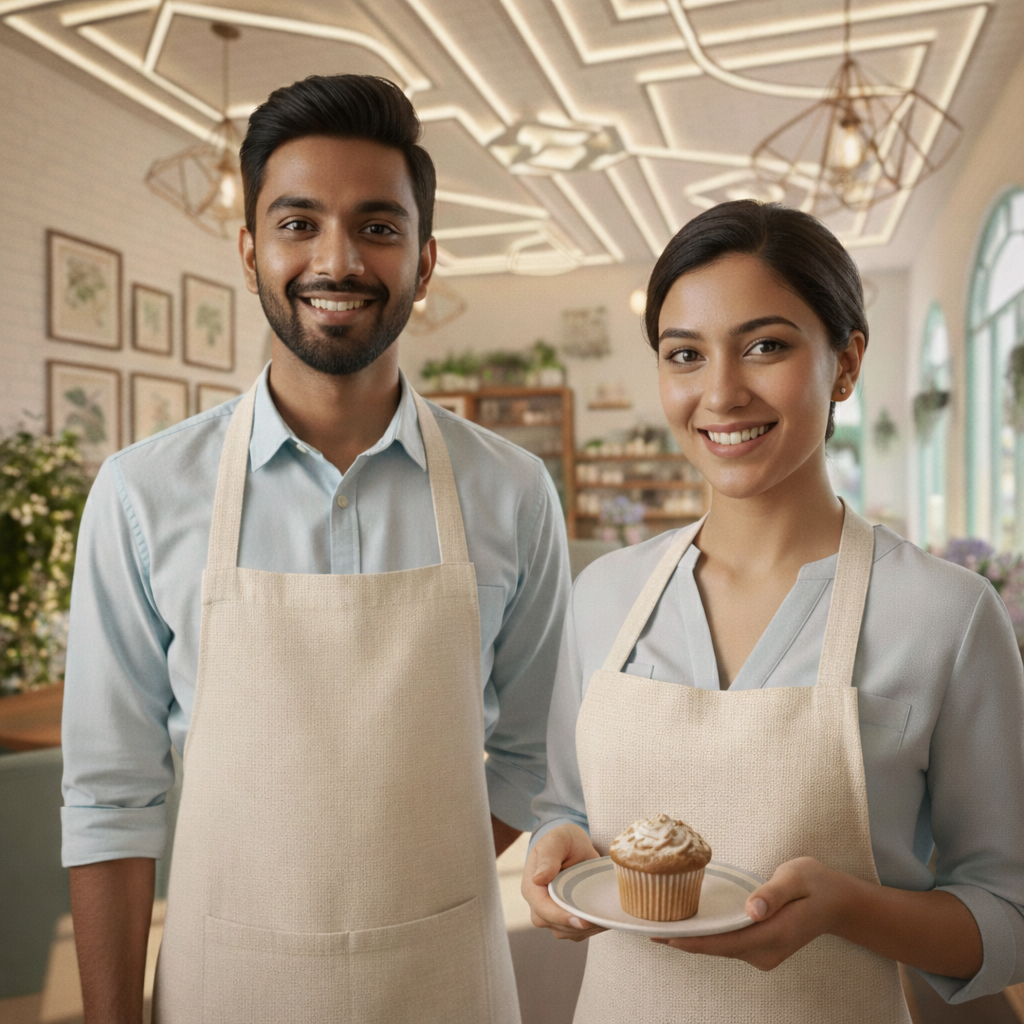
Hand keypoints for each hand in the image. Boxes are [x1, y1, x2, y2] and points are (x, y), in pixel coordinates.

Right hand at [522, 824, 606, 940]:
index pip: (542, 909)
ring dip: (586, 928)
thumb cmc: (564, 840)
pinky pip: (577, 932)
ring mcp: (552, 914)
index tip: (581, 921)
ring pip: (567, 932)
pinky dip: (591, 929)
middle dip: (577, 925)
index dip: (561, 917)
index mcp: (532, 887)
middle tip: (600, 919)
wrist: (574, 845)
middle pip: (555, 925)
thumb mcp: (557, 841)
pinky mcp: (567, 919)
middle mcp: (539, 905)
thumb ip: (548, 857)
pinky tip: (603, 918)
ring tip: (604, 916)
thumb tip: (538, 879)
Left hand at [653, 856, 848, 970]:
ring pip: (721, 949)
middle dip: (684, 941)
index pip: (725, 942)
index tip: (664, 936)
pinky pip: (728, 945)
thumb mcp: (798, 877)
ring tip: (660, 927)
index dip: (693, 941)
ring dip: (693, 940)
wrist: (839, 902)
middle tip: (648, 929)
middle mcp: (767, 952)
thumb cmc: (817, 884)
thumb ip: (774, 893)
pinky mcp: (761, 949)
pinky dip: (707, 938)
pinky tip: (688, 927)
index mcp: (775, 934)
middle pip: (717, 949)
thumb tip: (752, 909)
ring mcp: (764, 954)